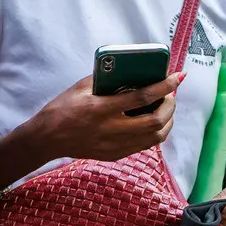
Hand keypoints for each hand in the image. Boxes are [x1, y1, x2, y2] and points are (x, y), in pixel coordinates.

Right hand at [29, 74, 181, 164]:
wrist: (47, 138)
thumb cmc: (62, 108)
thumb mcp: (81, 88)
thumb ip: (106, 80)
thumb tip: (132, 72)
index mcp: (101, 108)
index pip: (143, 96)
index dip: (165, 86)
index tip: (178, 76)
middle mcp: (111, 129)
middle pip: (156, 120)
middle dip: (170, 105)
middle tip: (170, 94)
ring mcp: (114, 145)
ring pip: (155, 136)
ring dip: (167, 121)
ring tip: (166, 108)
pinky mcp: (115, 154)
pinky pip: (144, 145)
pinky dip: (155, 132)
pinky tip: (153, 121)